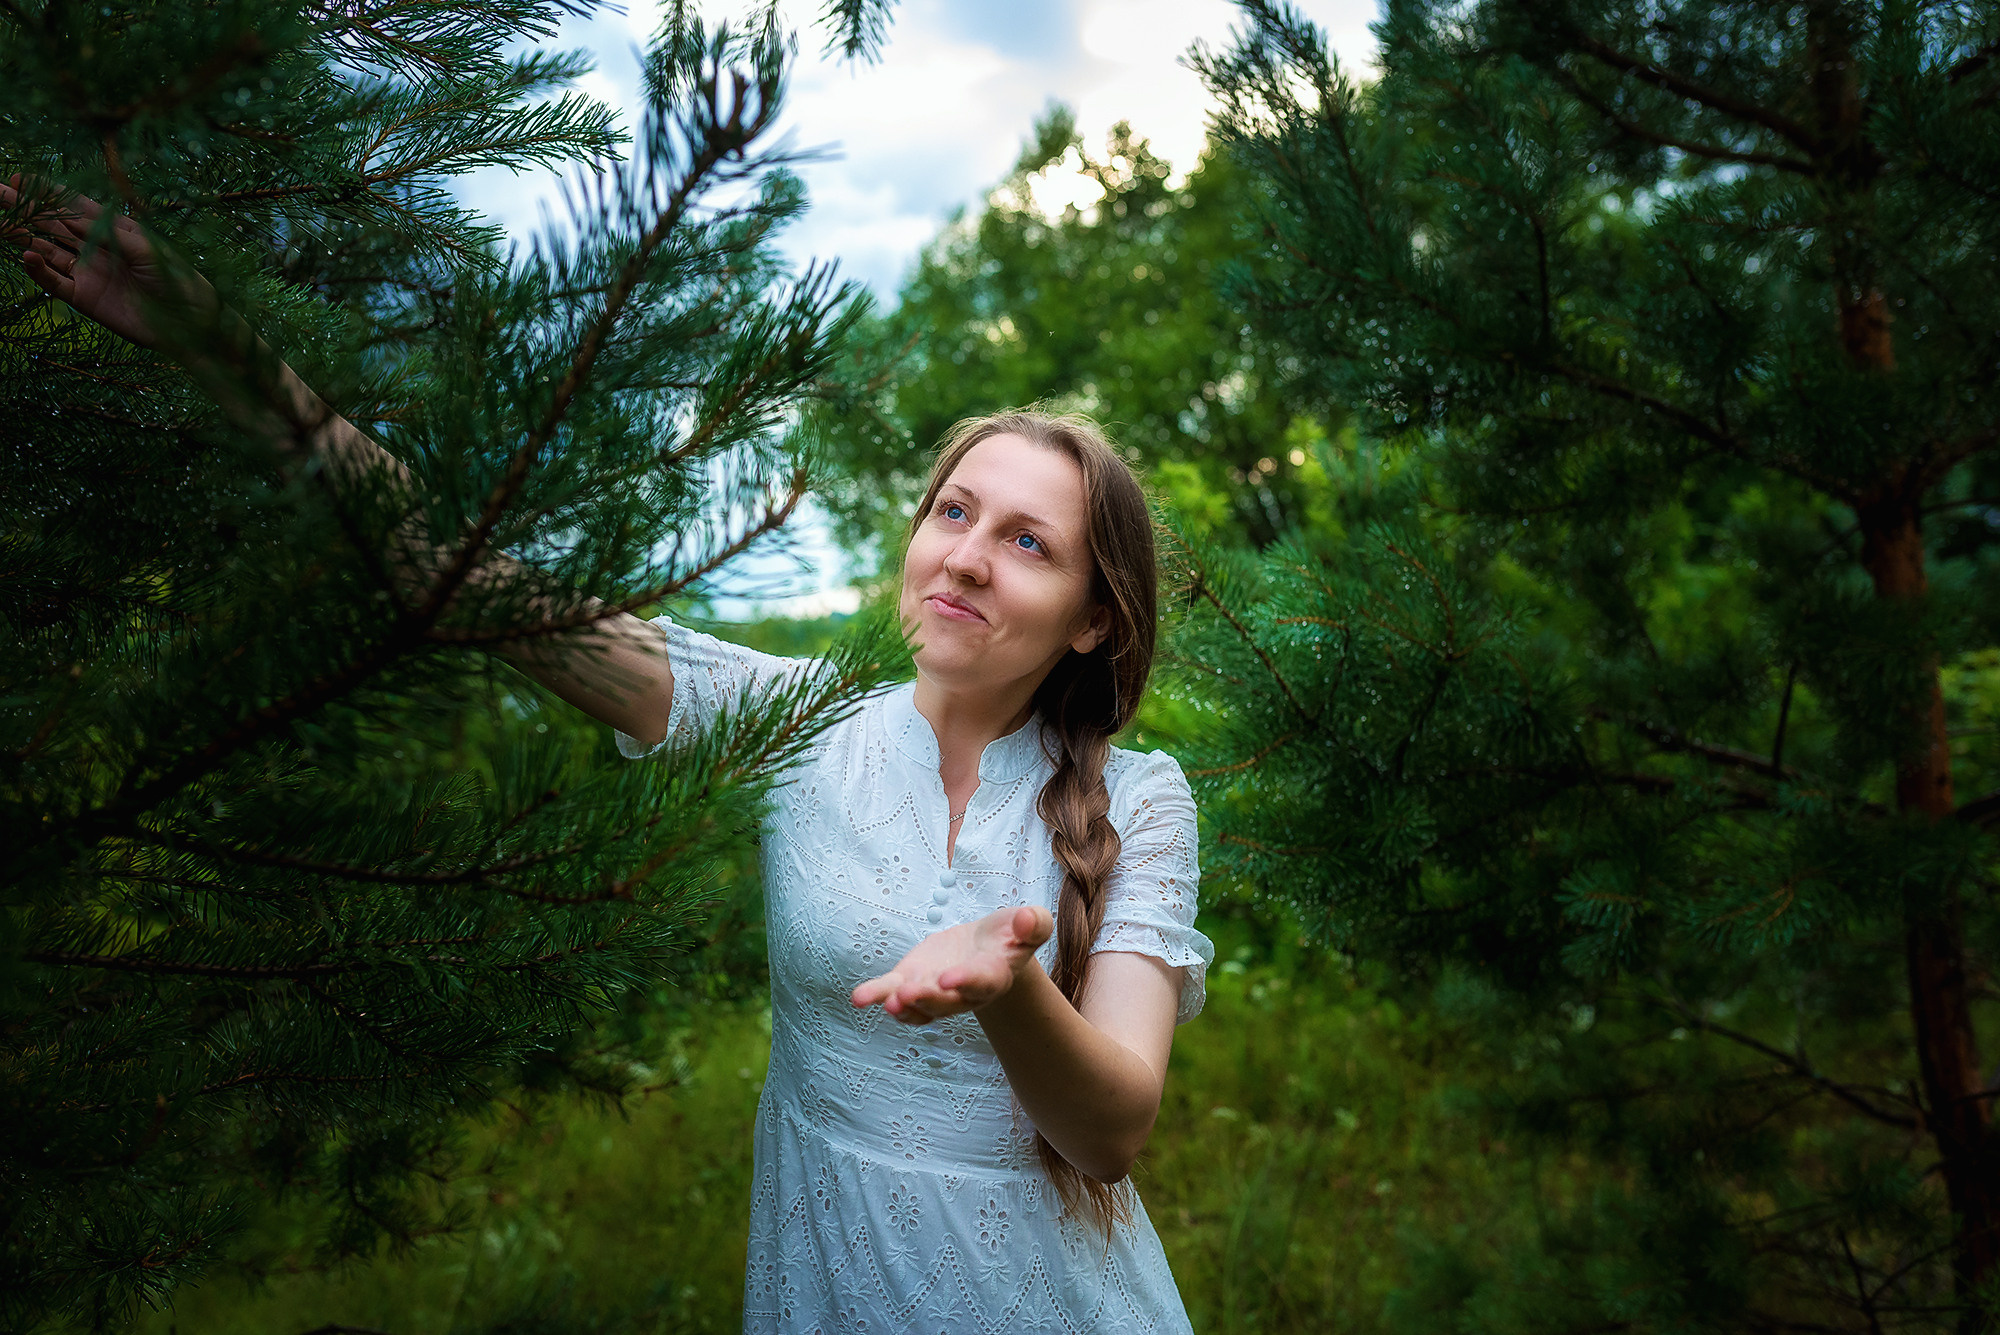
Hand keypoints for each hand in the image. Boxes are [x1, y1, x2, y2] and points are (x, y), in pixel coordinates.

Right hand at [2, 175, 209, 349]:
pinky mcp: (84, 298)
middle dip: (22, 207)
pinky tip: (26, 255)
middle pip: (50, 224)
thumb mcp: (148, 250)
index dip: (47, 192)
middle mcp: (94, 248)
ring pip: (44, 249)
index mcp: (112, 230)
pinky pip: (54, 282)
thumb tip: (71, 218)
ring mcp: (86, 272)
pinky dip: (38, 270)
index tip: (19, 178)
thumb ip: (109, 234)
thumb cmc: (178, 280)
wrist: (189, 323)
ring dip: (19, 235)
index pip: (73, 205)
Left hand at [850, 904, 1054, 1023]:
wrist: (988, 949)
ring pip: (920, 1006)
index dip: (966, 981)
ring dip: (904, 1006)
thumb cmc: (1011, 935)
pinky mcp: (911, 981)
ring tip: (888, 1002)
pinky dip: (877, 995)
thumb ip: (1034, 924)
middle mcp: (963, 993)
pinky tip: (860, 998)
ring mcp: (935, 991)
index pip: (981, 981)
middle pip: (947, 1002)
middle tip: (909, 994)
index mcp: (994, 976)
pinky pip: (893, 992)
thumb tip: (1027, 918)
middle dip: (928, 999)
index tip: (950, 978)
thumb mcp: (1029, 924)